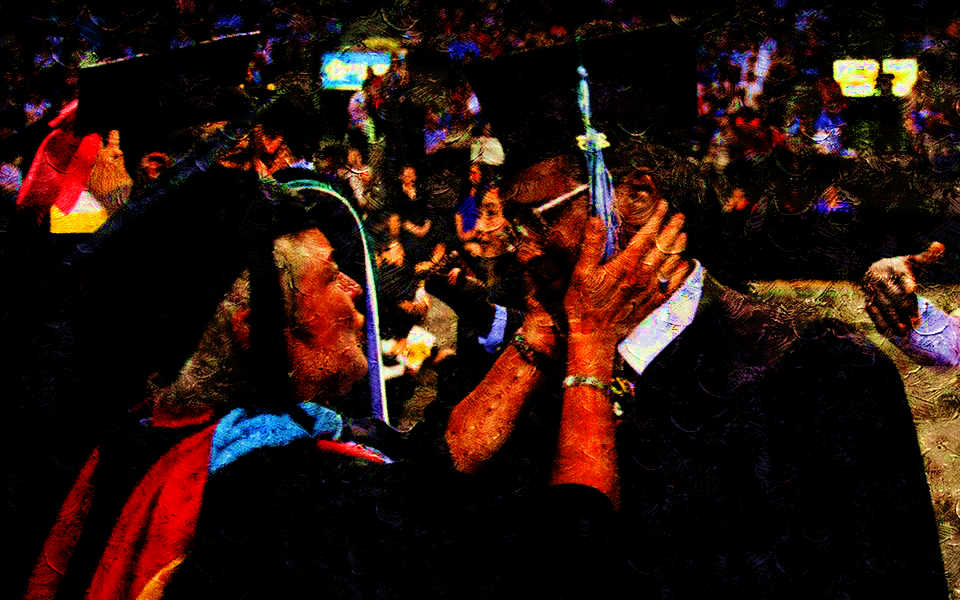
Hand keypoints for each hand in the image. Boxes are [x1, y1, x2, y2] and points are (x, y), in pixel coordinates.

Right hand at [564, 200, 687, 346]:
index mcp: (626, 265)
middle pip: (663, 247)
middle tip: (680, 216)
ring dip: (678, 248)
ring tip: (684, 235)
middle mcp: (642, 275)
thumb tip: (596, 219)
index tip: (663, 205)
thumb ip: (591, 245)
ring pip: (670, 264)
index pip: (646, 235)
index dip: (656, 219)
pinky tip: (684, 266)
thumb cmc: (584, 304)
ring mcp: (650, 290)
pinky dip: (680, 274)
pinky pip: (672, 286)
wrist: (594, 336)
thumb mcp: (580, 272)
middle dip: (672, 229)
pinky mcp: (652, 303)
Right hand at [862, 242, 943, 334]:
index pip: (902, 274)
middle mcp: (881, 277)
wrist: (875, 270)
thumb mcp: (913, 261)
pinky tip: (888, 333)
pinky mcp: (868, 299)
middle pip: (893, 294)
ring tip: (903, 332)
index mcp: (894, 266)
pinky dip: (879, 323)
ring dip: (892, 319)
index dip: (907, 282)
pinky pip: (873, 312)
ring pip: (883, 306)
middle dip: (904, 309)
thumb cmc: (900, 268)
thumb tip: (940, 245)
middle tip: (915, 323)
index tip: (912, 289)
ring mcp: (872, 289)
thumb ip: (927, 256)